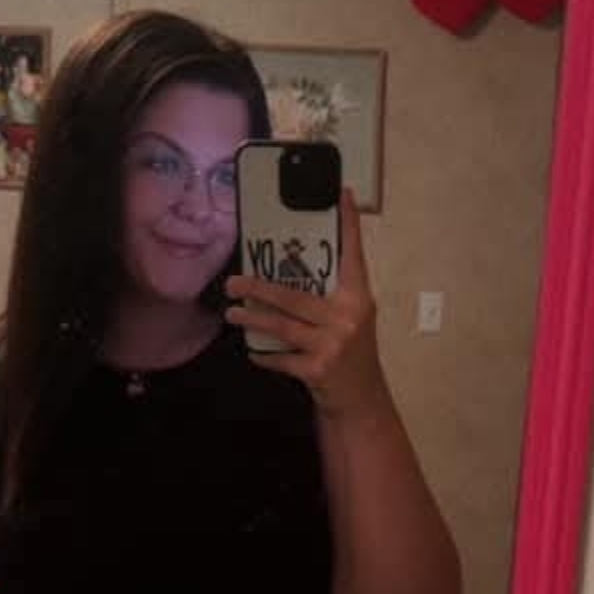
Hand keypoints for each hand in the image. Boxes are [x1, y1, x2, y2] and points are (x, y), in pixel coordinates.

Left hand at [226, 190, 389, 420]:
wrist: (362, 400)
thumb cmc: (350, 353)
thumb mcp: (349, 320)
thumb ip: (329, 298)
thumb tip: (285, 274)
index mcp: (358, 298)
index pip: (352, 255)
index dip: (348, 225)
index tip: (340, 193)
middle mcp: (347, 317)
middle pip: (295, 296)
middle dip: (259, 289)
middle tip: (234, 282)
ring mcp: (332, 345)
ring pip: (283, 325)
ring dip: (253, 319)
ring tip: (232, 312)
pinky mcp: (318, 370)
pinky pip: (281, 358)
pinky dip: (264, 355)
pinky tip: (252, 351)